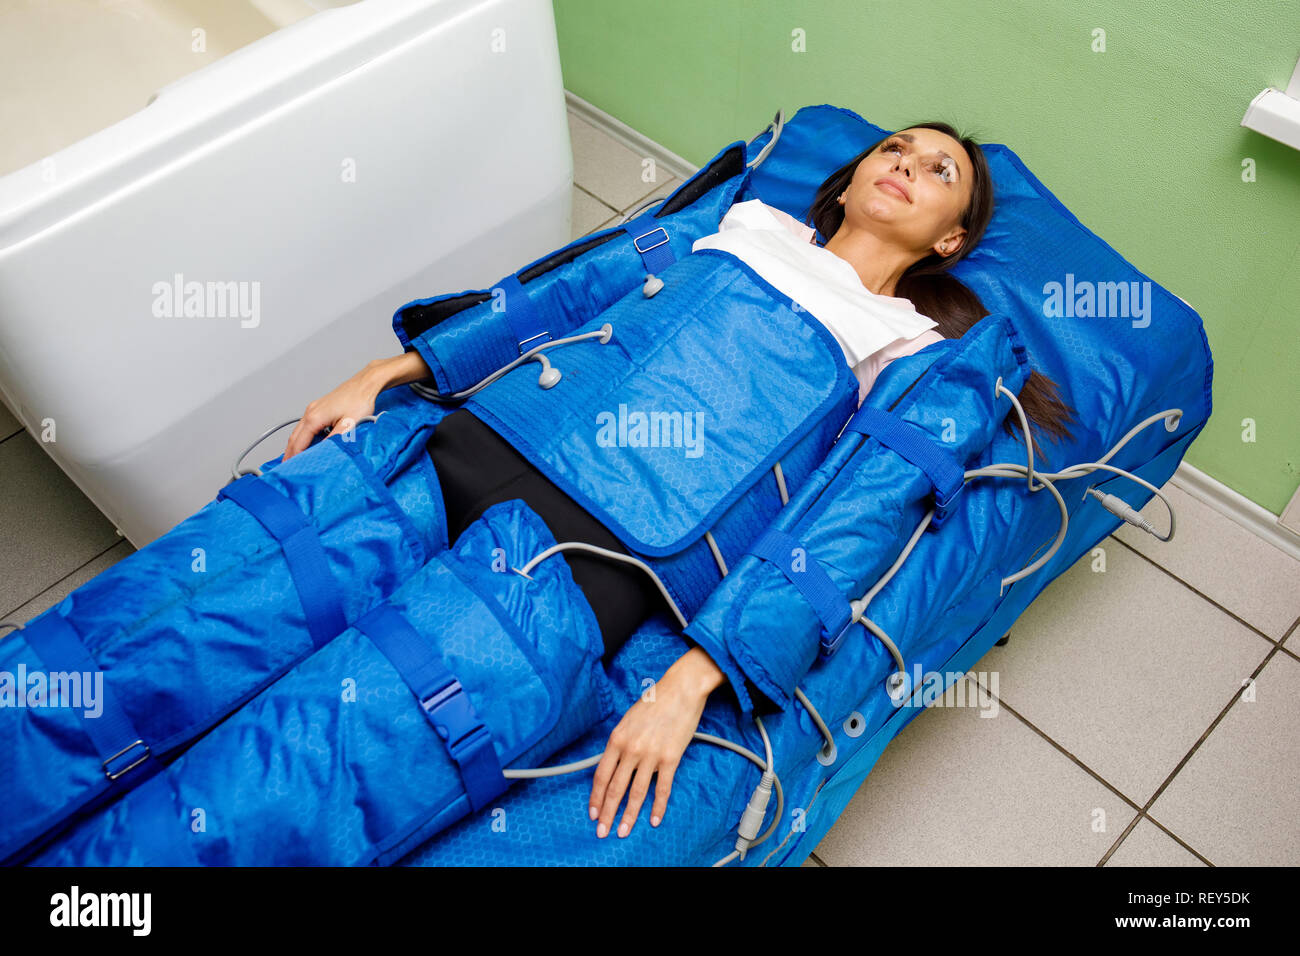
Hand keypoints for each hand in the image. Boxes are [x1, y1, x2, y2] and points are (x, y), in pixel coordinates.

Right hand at [282, 352, 431, 460]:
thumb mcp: (349, 424)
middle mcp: (310, 412)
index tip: (290, 470)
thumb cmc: (360, 401)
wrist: (366, 383)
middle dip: (289, 453)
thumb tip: (323, 452)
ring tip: (293, 459)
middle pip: (294, 437)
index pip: (298, 443)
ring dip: (295, 444)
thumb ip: (334, 439)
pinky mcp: (320, 407)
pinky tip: (306, 443)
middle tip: (286, 468)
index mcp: (314, 418)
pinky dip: (302, 436)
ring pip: (299, 430)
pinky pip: (306, 425)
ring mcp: (314, 408)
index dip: (293, 458)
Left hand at [588, 647, 724, 838]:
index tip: (593, 812)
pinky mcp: (670, 758)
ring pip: (636, 792)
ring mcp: (651, 755)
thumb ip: (621, 742)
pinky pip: (662, 788)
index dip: (596, 797)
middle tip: (602, 831)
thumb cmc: (655, 701)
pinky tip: (654, 820)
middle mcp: (631, 749)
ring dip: (629, 815)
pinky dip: (658, 807)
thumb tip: (616, 763)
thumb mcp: (628, 719)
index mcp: (617, 738)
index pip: (601, 775)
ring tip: (623, 831)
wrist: (681, 689)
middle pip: (615, 788)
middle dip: (607, 813)